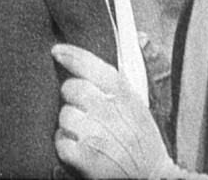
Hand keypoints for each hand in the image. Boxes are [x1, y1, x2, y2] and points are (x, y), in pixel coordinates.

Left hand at [53, 43, 175, 179]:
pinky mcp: (82, 156)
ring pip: (63, 115)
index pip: (90, 65)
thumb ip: (119, 81)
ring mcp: (93, 133)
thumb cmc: (143, 140)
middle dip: (73, 97)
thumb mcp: (138, 104)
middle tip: (86, 111)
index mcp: (122, 93)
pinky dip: (66, 146)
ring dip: (70, 124)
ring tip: (87, 133)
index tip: (57, 51)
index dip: (70, 55)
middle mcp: (106, 109)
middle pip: (70, 88)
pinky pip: (60, 140)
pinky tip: (81, 148)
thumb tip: (132, 41)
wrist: (151, 176)